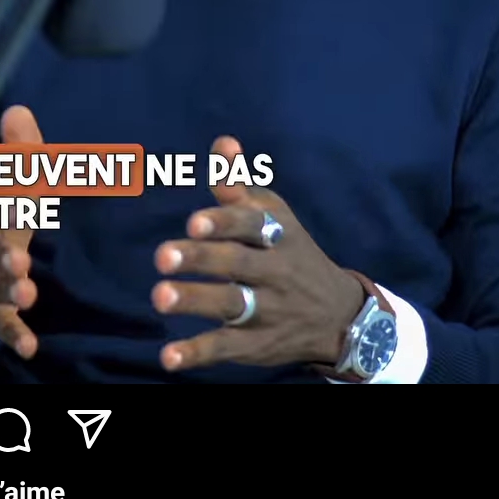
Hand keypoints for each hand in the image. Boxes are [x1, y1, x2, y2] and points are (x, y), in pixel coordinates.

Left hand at [151, 136, 364, 371]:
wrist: (338, 314)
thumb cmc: (291, 253)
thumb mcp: (275, 217)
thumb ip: (240, 184)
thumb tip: (222, 142)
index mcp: (277, 234)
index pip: (252, 225)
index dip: (224, 222)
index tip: (193, 221)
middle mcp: (276, 271)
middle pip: (238, 263)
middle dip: (201, 258)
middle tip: (162, 255)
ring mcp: (268, 310)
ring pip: (233, 304)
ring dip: (196, 300)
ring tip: (160, 296)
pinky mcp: (258, 344)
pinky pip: (228, 347)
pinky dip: (198, 353)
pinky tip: (168, 356)